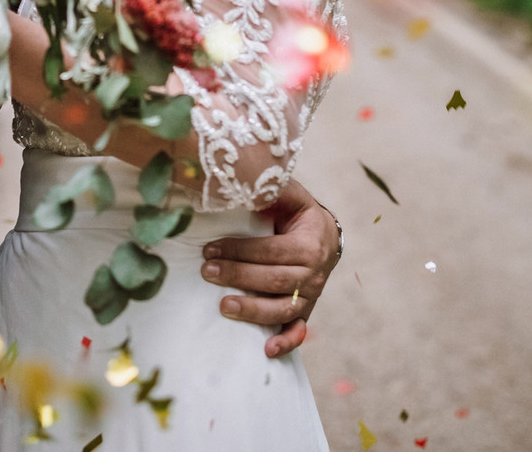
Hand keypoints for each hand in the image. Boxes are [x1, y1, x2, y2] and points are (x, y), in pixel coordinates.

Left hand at [200, 178, 340, 358]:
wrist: (325, 235)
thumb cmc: (297, 212)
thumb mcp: (289, 195)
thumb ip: (271, 188)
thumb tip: (242, 180)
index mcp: (310, 243)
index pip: (271, 250)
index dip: (239, 251)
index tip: (208, 249)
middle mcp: (314, 273)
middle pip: (274, 279)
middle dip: (237, 276)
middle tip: (206, 272)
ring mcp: (311, 295)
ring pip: (283, 308)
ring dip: (253, 310)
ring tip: (224, 306)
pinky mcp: (306, 310)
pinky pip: (298, 330)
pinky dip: (286, 342)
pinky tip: (266, 350)